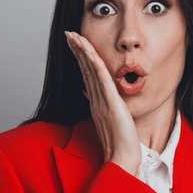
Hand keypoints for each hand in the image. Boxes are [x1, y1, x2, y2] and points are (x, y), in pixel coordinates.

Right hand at [65, 31, 140, 173]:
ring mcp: (101, 102)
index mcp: (96, 103)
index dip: (81, 58)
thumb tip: (98, 98)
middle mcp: (96, 100)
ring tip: (75, 36)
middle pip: (84, 69)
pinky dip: (95, 65)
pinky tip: (89, 53)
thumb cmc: (120, 143)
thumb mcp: (111, 121)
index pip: (87, 75)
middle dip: (77, 50)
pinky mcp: (110, 104)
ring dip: (82, 52)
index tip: (75, 44)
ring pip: (90, 71)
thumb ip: (105, 108)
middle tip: (70, 34)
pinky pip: (101, 81)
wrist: (122, 158)